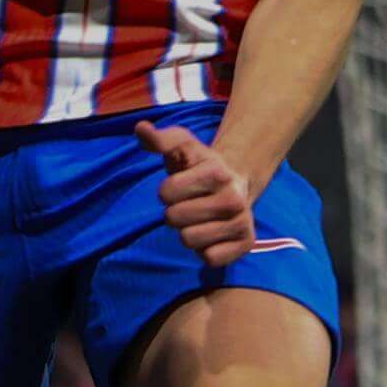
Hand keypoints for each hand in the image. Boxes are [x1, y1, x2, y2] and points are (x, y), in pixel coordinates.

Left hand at [135, 122, 257, 268]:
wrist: (236, 182)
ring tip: (200, 218)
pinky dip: (205, 250)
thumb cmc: (199, 165)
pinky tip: (212, 234)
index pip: (166, 193)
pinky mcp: (246, 243)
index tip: (180, 185)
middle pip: (174, 219)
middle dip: (175, 212)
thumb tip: (140, 128)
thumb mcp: (181, 146)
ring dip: (188, 231)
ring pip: (189, 241)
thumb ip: (159, 139)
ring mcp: (242, 222)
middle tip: (190, 203)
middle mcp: (233, 198)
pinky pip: (209, 259)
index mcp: (216, 172)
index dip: (167, 190)